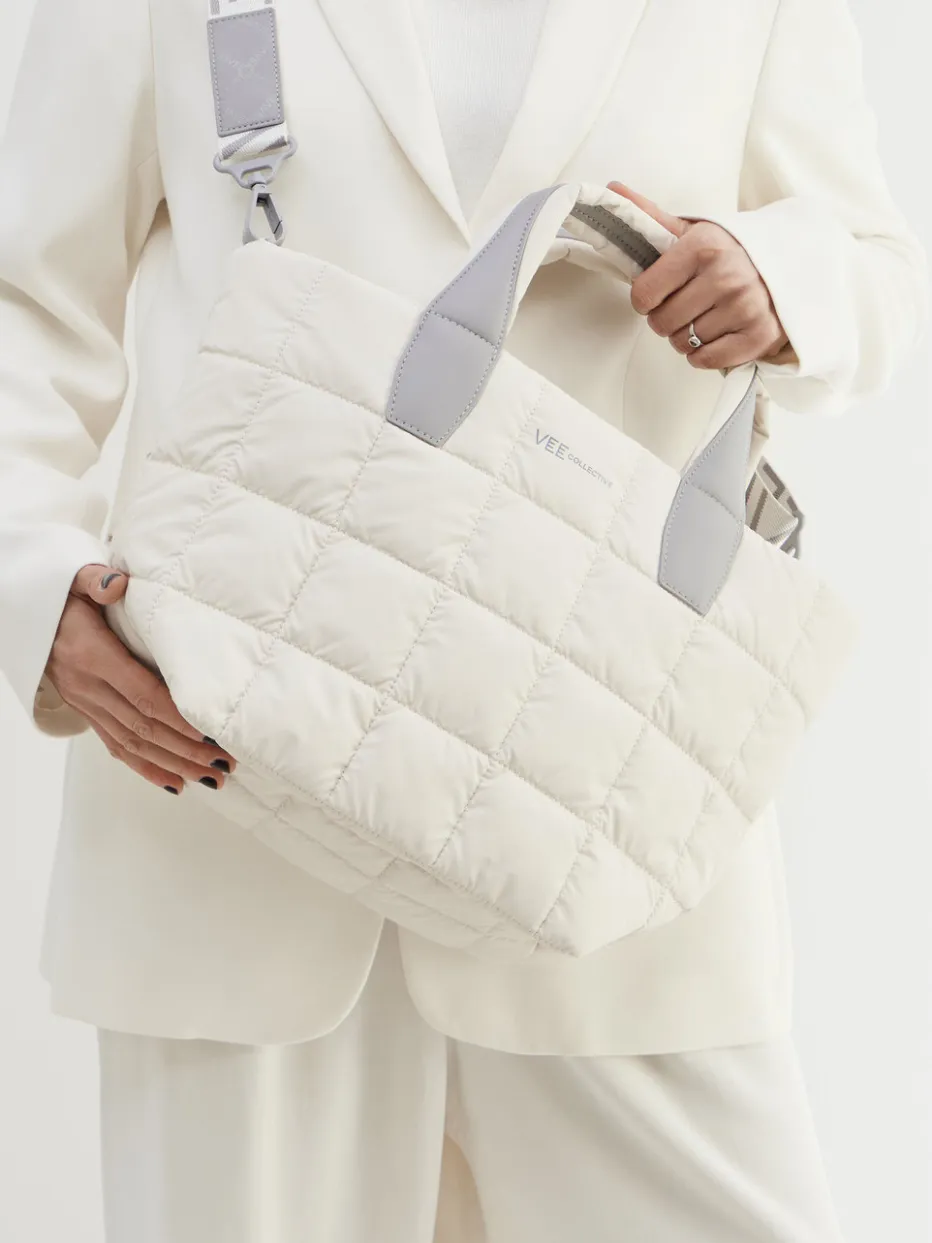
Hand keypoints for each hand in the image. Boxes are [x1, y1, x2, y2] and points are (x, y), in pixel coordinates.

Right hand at [44, 564, 236, 794]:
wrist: (26, 617)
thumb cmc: (63, 598)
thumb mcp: (74, 579)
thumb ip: (96, 580)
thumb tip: (117, 585)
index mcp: (94, 656)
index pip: (142, 694)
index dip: (176, 717)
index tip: (208, 734)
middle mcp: (90, 687)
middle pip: (144, 727)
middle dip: (186, 750)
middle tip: (224, 764)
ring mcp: (88, 704)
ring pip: (134, 743)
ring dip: (174, 764)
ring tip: (211, 778)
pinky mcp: (89, 713)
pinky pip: (117, 747)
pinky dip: (147, 768)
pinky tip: (176, 782)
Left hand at [608, 181, 791, 369]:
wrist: (789, 264)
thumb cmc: (731, 252)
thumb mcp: (693, 232)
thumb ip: (651, 217)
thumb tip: (612, 190)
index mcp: (704, 247)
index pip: (644, 293)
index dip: (645, 298)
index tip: (658, 292)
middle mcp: (726, 277)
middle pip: (661, 323)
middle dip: (665, 318)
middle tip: (684, 305)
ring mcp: (745, 308)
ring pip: (683, 344)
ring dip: (685, 337)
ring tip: (703, 317)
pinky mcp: (758, 336)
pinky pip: (706, 361)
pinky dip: (704, 355)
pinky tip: (716, 334)